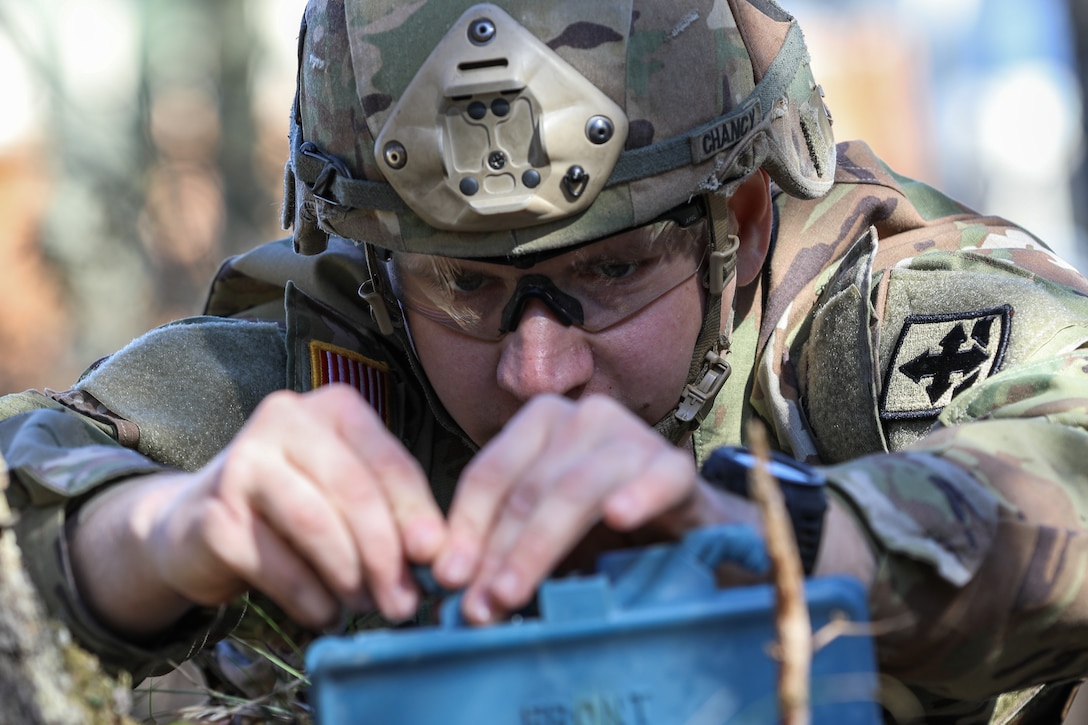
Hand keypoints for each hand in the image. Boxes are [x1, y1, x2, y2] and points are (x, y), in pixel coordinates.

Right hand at [71, 385, 445, 635]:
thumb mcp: (349, 495)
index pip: (388, 462)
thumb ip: (392, 513)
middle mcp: (285, 420)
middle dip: (386, 554)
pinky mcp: (214, 513)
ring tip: (367, 607)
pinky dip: (309, 597)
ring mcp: (242, 462)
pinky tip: (326, 614)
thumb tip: (436, 556)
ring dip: (349, 576)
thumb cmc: (295, 505)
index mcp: (334, 407)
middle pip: (354, 490)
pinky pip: (275, 563)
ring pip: (315, 523)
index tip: (435, 558)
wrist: (200, 524)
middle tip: (405, 603)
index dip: (417, 514)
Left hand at [431, 393, 758, 623]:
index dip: (465, 528)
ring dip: (538, 546)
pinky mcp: (677, 466)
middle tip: (479, 604)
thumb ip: (500, 548)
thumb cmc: (602, 530)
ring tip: (513, 590)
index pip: (489, 474)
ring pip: (575, 490)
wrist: (684, 529)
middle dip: (497, 552)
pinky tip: (619, 519)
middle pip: (527, 488)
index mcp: (541, 423)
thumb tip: (453, 584)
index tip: (448, 578)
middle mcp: (584, 418)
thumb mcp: (542, 534)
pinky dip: (638, 497)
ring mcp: (632, 437)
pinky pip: (656, 481)